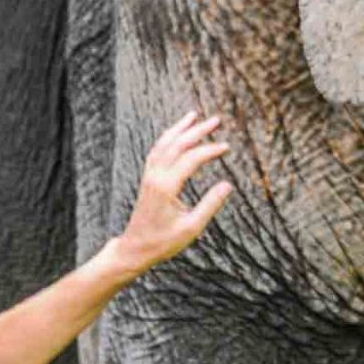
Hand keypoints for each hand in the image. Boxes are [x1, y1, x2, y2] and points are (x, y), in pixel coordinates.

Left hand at [108, 111, 234, 276]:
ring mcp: (149, 176)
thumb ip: (210, 205)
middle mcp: (155, 177)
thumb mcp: (191, 228)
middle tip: (216, 120)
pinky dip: (168, 138)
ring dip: (180, 128)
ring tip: (194, 116)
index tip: (226, 147)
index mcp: (166, 187)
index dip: (209, 151)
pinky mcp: (147, 179)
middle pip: (177, 145)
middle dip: (197, 131)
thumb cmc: (163, 242)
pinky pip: (156, 151)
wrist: (135, 247)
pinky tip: (176, 133)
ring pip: (164, 144)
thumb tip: (227, 185)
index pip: (190, 160)